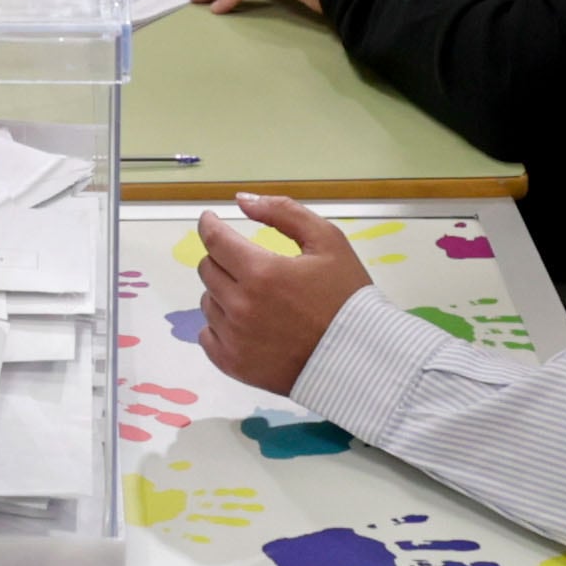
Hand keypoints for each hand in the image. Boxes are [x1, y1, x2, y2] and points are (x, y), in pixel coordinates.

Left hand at [184, 193, 373, 395]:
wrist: (358, 358)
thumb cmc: (346, 297)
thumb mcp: (327, 241)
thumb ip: (283, 212)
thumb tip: (241, 201)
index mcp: (261, 272)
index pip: (214, 240)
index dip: (209, 225)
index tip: (210, 220)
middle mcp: (240, 306)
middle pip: (208, 269)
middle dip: (223, 258)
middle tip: (249, 262)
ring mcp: (234, 338)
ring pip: (208, 301)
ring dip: (223, 292)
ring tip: (256, 296)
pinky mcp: (233, 364)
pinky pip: (207, 335)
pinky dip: (220, 325)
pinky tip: (245, 323)